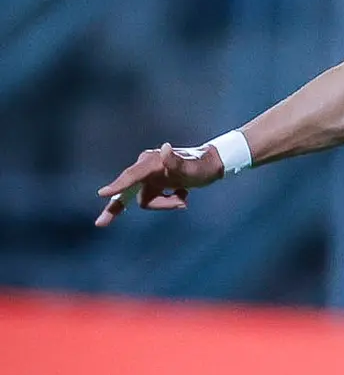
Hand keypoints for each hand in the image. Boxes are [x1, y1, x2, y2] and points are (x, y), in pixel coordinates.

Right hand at [94, 141, 224, 227]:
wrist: (212, 165)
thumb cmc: (203, 166)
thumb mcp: (193, 168)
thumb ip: (177, 162)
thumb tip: (164, 150)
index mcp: (152, 163)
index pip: (132, 176)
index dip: (117, 185)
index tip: (102, 193)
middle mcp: (146, 169)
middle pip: (126, 190)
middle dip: (115, 206)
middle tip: (100, 224)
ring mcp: (149, 178)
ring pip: (146, 201)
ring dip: (166, 204)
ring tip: (184, 198)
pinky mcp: (154, 185)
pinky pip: (155, 202)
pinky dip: (169, 202)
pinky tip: (183, 194)